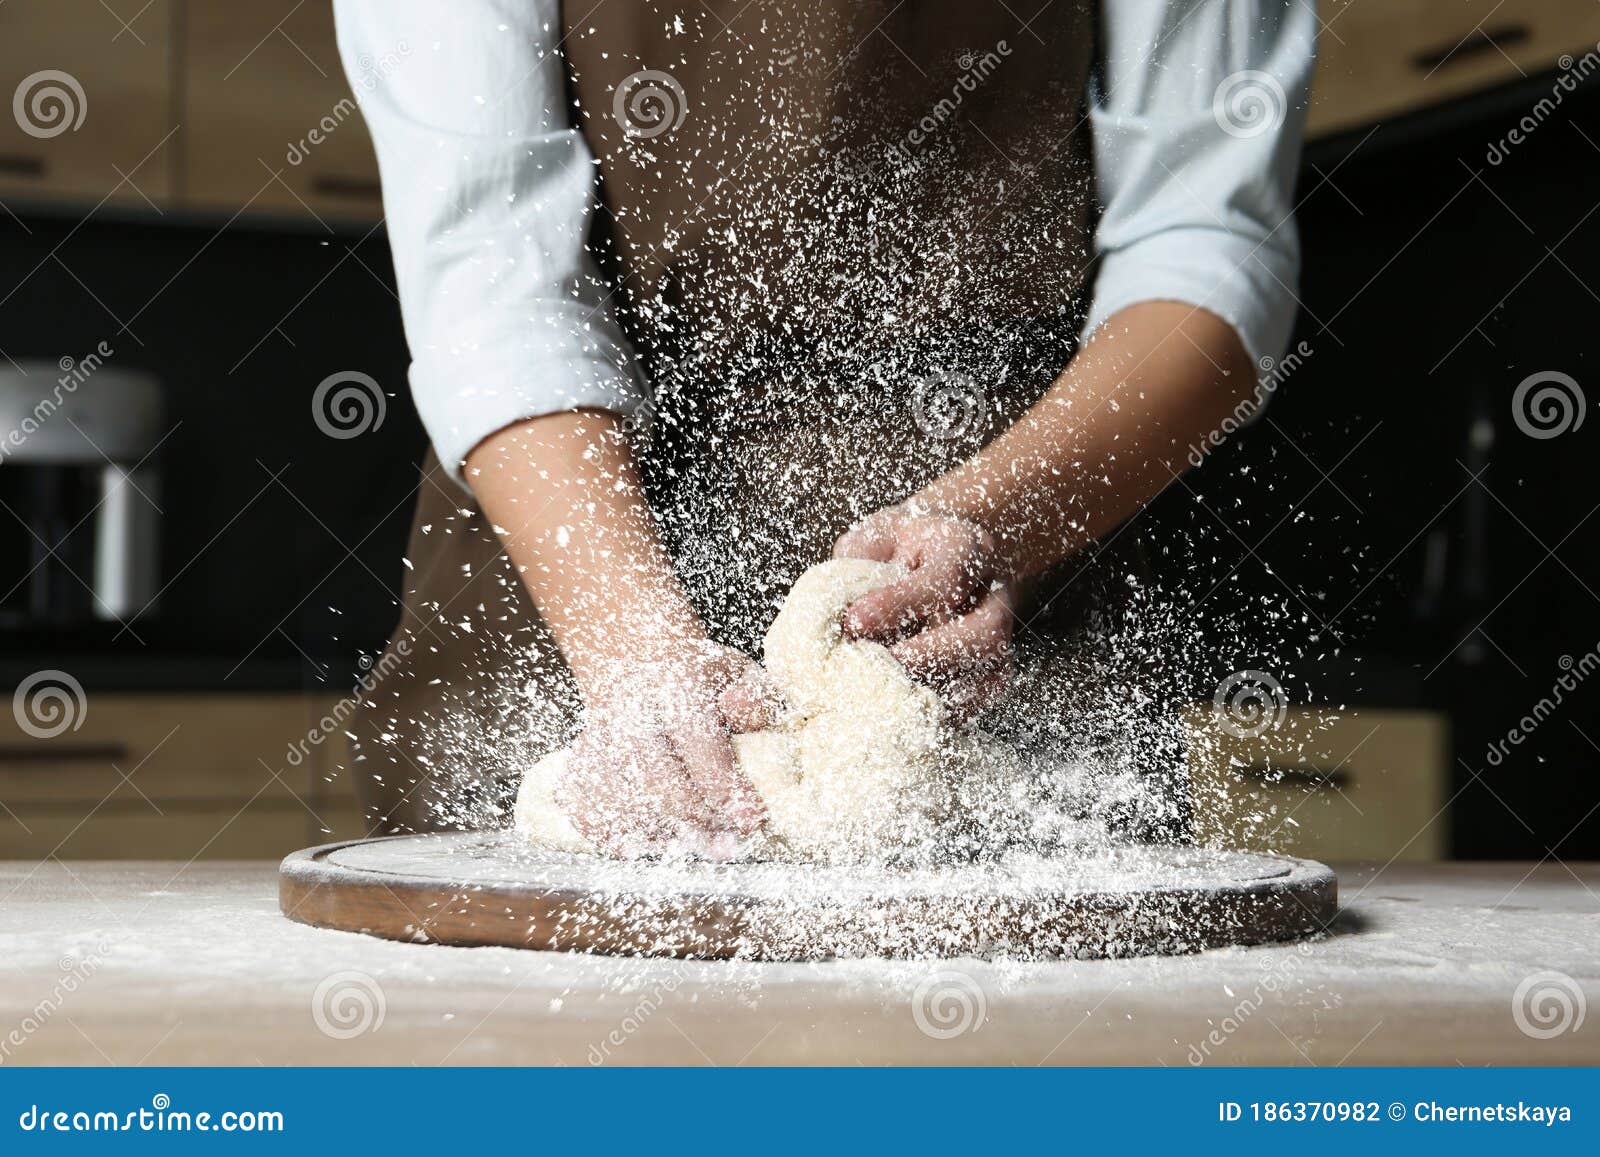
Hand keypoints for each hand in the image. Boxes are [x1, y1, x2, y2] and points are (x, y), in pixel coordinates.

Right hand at [554, 642, 771, 857]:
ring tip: (691, 838)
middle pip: (658, 784)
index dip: (726, 789)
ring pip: (622, 806)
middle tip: (725, 839)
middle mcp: (628, 712)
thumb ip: (757, 695)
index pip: (697, 743)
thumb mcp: (739, 676)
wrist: (638, 668)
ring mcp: (596, 739)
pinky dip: (614, 834)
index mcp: (674, 686)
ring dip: (661, 834)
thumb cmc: (700, 683)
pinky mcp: (576, 763)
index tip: (749, 820)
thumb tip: (739, 708)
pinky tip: (646, 837)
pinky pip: (584, 811)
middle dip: (698, 821)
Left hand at [833, 508, 1015, 717]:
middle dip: (932, 655)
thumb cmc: (893, 552)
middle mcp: (991, 589)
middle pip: (984, 632)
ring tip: (890, 699)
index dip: (900, 602)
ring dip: (940, 690)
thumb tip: (833, 615)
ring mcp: (999, 633)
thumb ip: (855, 567)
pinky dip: (950, 711)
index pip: (944, 576)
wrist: (928, 558)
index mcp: (962, 545)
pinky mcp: (995, 668)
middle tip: (883, 665)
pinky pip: (984, 697)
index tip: (854, 620)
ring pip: (991, 672)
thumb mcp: (871, 541)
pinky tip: (910, 714)